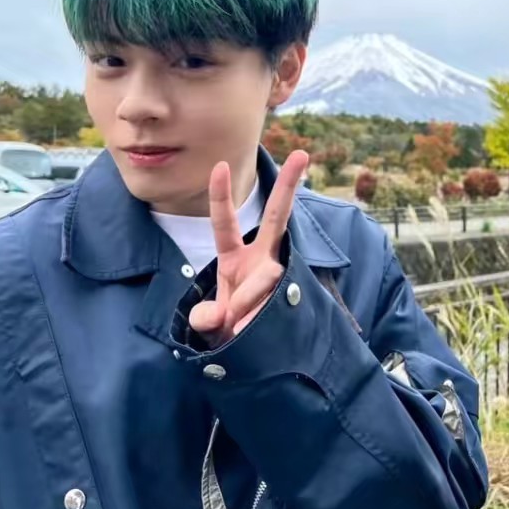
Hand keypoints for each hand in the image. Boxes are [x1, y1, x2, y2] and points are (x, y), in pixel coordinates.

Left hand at [188, 150, 309, 347]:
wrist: (255, 354)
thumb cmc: (229, 328)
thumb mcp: (210, 321)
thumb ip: (206, 317)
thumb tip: (216, 317)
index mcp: (235, 257)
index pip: (225, 223)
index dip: (220, 196)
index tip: (220, 165)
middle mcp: (261, 259)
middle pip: (277, 216)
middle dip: (289, 186)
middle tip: (302, 154)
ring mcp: (277, 276)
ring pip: (270, 274)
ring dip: (249, 298)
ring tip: (235, 322)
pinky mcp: (290, 297)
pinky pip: (273, 304)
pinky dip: (255, 321)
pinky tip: (246, 333)